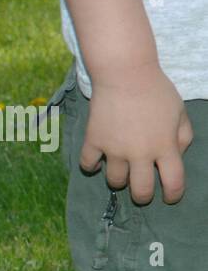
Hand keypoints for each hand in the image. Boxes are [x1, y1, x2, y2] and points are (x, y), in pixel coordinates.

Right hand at [83, 65, 193, 203]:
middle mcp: (140, 153)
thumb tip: (175, 155)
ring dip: (119, 179)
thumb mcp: (179, 112)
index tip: (169, 197)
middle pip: (140, 190)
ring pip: (114, 181)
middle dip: (142, 196)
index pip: (173, 182)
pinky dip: (92, 166)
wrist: (124, 73)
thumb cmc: (156, 90)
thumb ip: (183, 136)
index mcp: (164, 146)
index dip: (173, 195)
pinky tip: (97, 161)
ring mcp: (114, 149)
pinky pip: (88, 164)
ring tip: (120, 170)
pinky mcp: (94, 141)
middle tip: (141, 192)